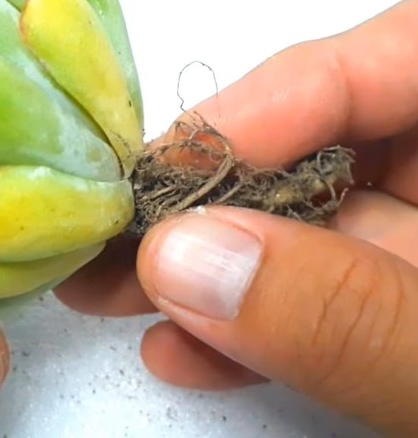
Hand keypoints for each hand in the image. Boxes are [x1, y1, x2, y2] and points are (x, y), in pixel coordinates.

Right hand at [57, 0, 417, 434]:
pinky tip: (186, 349)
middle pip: (325, 148)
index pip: (394, 61)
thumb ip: (349, 314)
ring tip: (113, 294)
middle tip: (109, 234)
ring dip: (206, 269)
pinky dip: (253, 328)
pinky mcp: (401, 312)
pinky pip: (322, 302)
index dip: (268, 103)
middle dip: (207, 200)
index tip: (168, 170)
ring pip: (307, 232)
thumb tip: (188, 260)